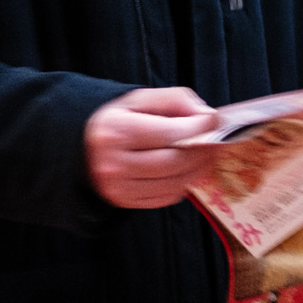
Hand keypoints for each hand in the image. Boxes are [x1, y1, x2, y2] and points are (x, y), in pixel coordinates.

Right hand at [85, 86, 220, 210]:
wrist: (86, 148)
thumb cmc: (119, 121)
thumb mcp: (141, 99)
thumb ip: (175, 100)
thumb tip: (206, 116)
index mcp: (116, 130)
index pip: (170, 133)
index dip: (199, 127)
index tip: (214, 120)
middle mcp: (114, 163)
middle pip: (175, 161)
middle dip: (203, 150)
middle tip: (216, 140)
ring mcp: (119, 187)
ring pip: (175, 182)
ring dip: (198, 169)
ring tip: (205, 154)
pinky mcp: (126, 202)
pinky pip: (167, 197)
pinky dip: (184, 184)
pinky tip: (187, 169)